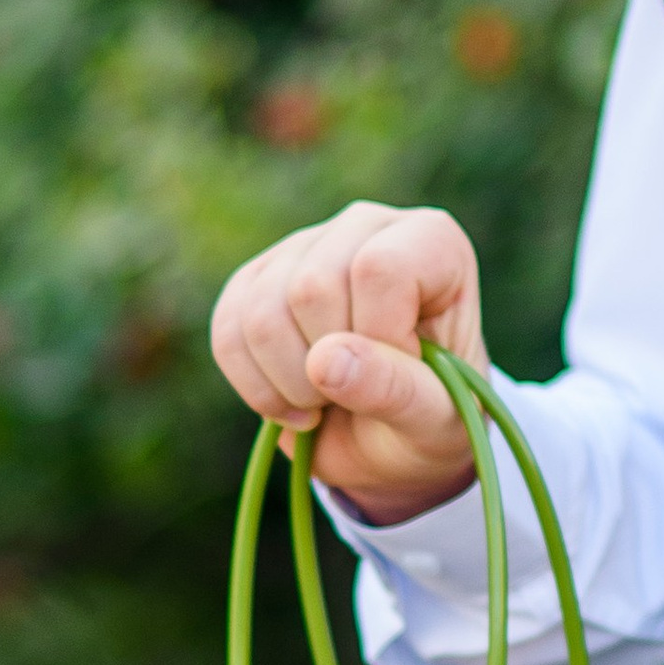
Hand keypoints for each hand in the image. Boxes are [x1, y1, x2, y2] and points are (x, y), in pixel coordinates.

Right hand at [209, 202, 486, 526]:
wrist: (391, 438)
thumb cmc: (431, 420)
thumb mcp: (435, 418)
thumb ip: (396, 388)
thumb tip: (324, 361)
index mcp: (433, 240)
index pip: (379, 268)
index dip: (379, 339)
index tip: (402, 377)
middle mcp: (366, 226)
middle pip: (312, 288)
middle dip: (330, 368)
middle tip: (361, 396)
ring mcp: (304, 247)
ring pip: (262, 311)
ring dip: (290, 383)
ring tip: (329, 402)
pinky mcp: (254, 280)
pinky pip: (228, 331)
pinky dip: (255, 387)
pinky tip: (293, 403)